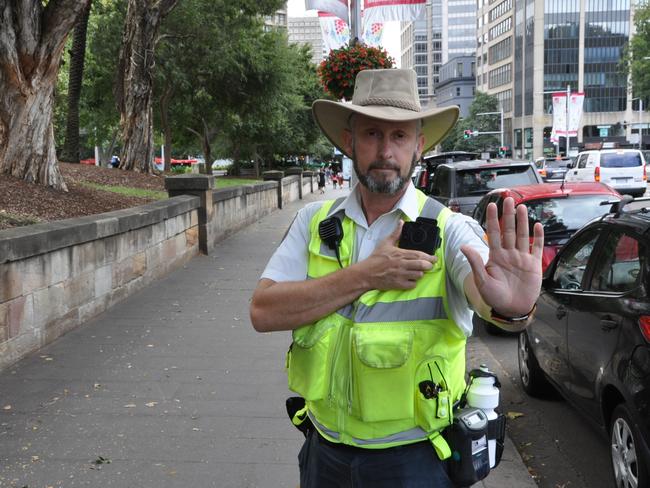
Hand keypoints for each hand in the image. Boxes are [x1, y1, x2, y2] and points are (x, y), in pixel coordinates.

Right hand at [359, 222, 435, 289]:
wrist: (366, 273)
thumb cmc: (375, 259)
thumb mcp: (385, 243)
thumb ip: (396, 233)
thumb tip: (401, 223)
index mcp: (400, 254)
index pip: (419, 255)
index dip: (429, 257)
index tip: (434, 257)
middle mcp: (401, 264)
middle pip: (422, 265)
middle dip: (429, 265)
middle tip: (430, 265)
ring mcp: (400, 275)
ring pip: (418, 275)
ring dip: (421, 273)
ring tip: (418, 271)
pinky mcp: (398, 284)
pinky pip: (412, 285)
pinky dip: (414, 282)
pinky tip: (411, 279)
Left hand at [461, 197, 542, 316]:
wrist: (511, 309)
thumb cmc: (494, 297)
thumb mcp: (482, 280)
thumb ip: (475, 263)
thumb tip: (464, 246)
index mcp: (495, 256)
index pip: (493, 233)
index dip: (493, 219)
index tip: (491, 205)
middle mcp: (508, 254)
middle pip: (508, 230)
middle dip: (508, 215)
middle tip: (508, 200)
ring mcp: (521, 258)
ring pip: (521, 235)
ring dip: (522, 222)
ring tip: (522, 208)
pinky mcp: (533, 265)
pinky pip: (536, 248)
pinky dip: (537, 238)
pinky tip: (537, 226)